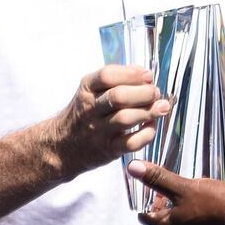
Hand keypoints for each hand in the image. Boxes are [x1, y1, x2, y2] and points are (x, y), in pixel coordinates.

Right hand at [54, 65, 169, 174]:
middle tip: (156, 93)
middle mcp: (89, 109)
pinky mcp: (107, 150)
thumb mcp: (92, 90)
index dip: (132, 74)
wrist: (62, 146)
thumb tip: (145, 74)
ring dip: (148, 111)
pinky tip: (152, 126)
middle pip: (118, 97)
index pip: (107, 75)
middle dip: (144, 93)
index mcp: (86, 89)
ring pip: (126, 119)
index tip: (148, 75)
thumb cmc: (86, 112)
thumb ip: (117, 78)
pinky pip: (131, 143)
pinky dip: (147, 134)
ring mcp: (97, 131)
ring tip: (161, 107)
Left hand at [128, 160, 224, 224]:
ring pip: (175, 218)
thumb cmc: (212, 203)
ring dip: (173, 204)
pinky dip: (186, 208)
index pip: (144, 216)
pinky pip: (189, 219)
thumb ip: (158, 178)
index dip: (140, 200)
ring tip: (177, 186)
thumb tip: (133, 168)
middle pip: (160, 218)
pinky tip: (194, 196)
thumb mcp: (183, 187)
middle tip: (159, 182)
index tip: (141, 186)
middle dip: (157, 201)